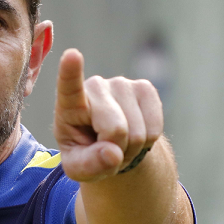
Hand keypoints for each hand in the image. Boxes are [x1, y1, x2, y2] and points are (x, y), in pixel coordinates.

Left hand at [53, 49, 162, 182]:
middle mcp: (94, 87)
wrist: (111, 144)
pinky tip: (135, 134)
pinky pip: (154, 129)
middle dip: (116, 149)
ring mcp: (121, 84)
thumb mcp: (78, 168)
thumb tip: (113, 154)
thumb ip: (89, 166)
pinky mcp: (145, 88)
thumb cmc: (86, 153)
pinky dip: (147, 142)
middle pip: (116, 129)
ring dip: (131, 148)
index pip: (69, 87)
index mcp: (69, 105)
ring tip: (119, 142)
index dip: (71, 72)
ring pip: (137, 132)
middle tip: (107, 149)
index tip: (72, 54)